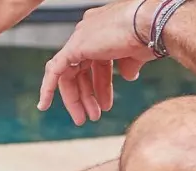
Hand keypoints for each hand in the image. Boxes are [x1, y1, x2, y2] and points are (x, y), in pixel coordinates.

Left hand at [36, 0, 156, 124]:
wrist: (152, 25)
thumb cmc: (150, 36)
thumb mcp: (137, 55)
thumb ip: (128, 64)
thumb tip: (129, 77)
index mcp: (103, 32)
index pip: (96, 63)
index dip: (100, 85)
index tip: (104, 104)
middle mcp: (89, 32)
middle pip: (81, 70)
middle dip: (87, 95)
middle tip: (93, 116)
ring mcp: (81, 38)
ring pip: (70, 74)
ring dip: (76, 98)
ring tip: (84, 118)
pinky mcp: (74, 46)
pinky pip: (54, 70)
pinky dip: (48, 87)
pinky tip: (44, 105)